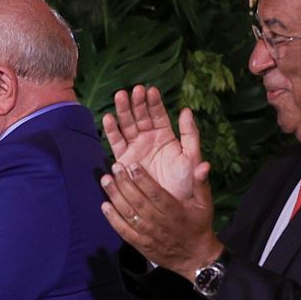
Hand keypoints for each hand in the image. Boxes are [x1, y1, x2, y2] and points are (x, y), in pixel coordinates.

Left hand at [100, 162, 221, 275]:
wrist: (195, 258)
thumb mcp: (205, 204)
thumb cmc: (199, 227)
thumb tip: (204, 164)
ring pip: (129, 213)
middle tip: (114, 168)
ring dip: (115, 197)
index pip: (156, 193)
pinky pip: (124, 231)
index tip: (132, 165)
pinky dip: (113, 219)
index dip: (143, 179)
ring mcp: (148, 234)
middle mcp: (159, 222)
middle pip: (138, 201)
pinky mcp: (140, 244)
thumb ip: (201, 183)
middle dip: (124, 183)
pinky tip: (104, 206)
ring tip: (106, 181)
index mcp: (174, 211)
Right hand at [101, 86, 211, 200]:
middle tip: (134, 90)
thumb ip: (191, 136)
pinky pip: (116, 143)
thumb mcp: (192, 158)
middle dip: (137, 103)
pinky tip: (108, 117)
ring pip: (127, 125)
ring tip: (120, 96)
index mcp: (166, 137)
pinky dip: (111, 130)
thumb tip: (187, 111)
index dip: (155, 103)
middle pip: (141, 116)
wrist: (171, 209)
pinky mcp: (123, 160)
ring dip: (123, 111)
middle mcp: (149, 140)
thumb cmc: (185, 185)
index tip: (151, 90)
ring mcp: (135, 148)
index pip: (159, 115)